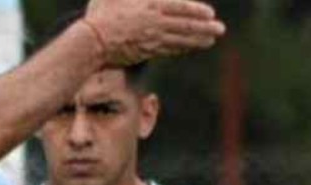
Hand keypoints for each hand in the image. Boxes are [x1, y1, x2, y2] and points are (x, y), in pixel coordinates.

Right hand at [85, 0, 225, 66]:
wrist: (91, 42)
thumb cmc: (101, 16)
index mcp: (150, 6)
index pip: (180, 8)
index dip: (197, 11)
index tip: (210, 13)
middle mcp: (155, 23)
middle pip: (185, 25)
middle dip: (205, 27)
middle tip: (220, 30)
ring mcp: (151, 39)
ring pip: (180, 39)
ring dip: (197, 40)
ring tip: (211, 40)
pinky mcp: (145, 52)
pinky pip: (168, 50)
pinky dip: (182, 49)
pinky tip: (190, 48)